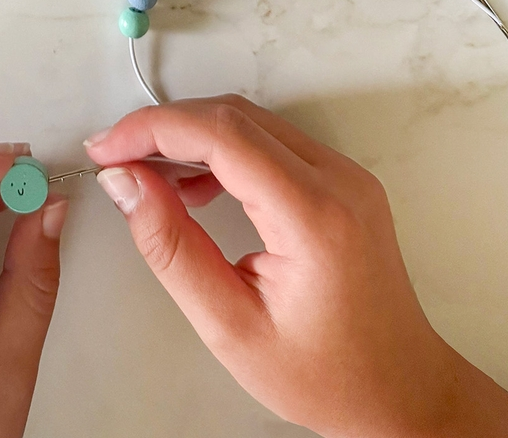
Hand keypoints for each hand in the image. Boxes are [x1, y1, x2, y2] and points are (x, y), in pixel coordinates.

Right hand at [85, 96, 507, 437]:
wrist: (401, 392)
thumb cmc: (325, 375)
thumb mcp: (230, 326)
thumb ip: (172, 248)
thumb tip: (125, 184)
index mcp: (314, 216)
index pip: (222, 135)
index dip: (153, 129)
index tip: (106, 148)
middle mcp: (337, 179)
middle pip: (233, 115)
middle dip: (164, 126)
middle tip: (115, 157)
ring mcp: (344, 173)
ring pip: (250, 120)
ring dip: (191, 134)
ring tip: (145, 174)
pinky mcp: (340, 179)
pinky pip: (269, 140)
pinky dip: (222, 148)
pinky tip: (193, 185)